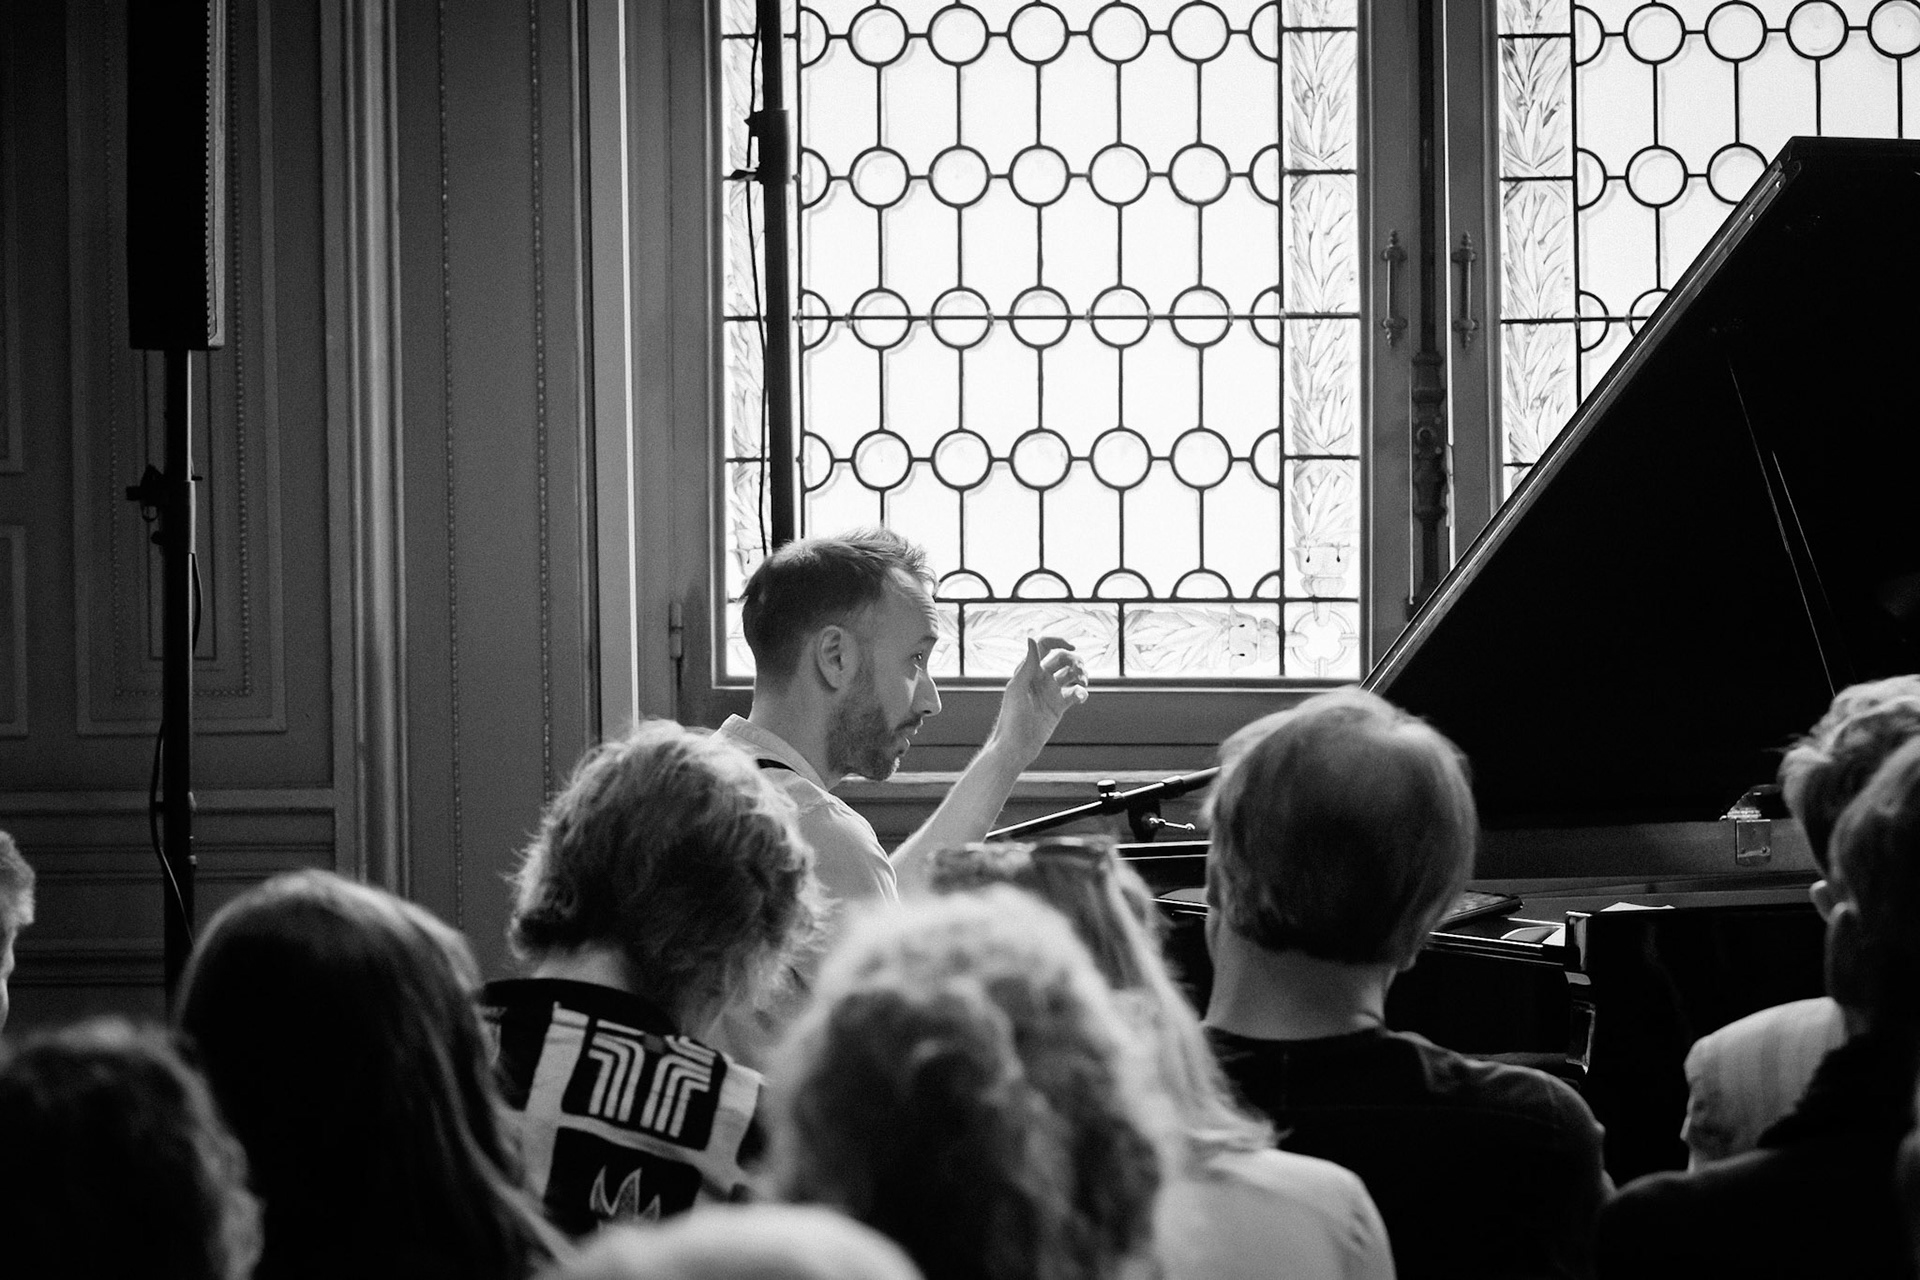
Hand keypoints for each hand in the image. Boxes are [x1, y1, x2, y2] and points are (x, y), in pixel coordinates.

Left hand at [992, 636, 1090, 763]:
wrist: (1016, 746)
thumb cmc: (1011, 718)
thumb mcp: (1018, 688)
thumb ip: (1028, 664)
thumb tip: (1031, 638)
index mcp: (1029, 670)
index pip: (1045, 647)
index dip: (1059, 641)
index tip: (1072, 646)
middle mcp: (1040, 679)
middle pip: (1063, 659)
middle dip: (1074, 660)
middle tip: (1080, 670)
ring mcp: (1050, 692)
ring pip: (1071, 675)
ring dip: (1081, 674)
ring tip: (1083, 682)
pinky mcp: (1058, 706)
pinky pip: (1075, 693)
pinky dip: (1081, 692)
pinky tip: (1080, 697)